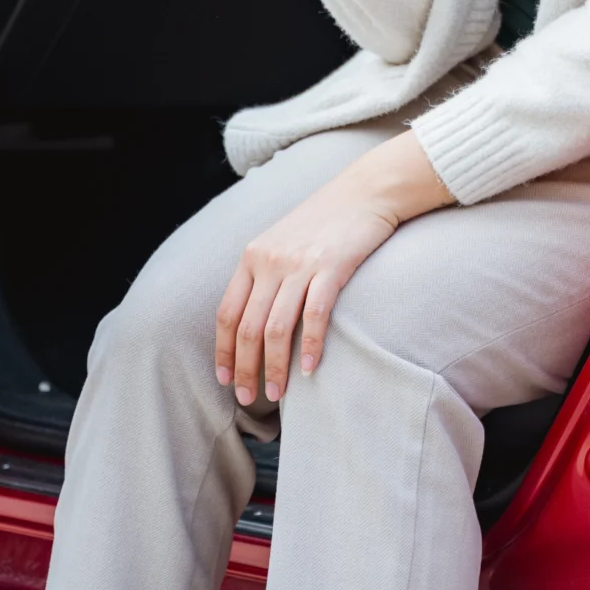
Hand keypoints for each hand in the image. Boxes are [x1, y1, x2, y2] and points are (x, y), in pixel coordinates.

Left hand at [214, 132, 452, 405]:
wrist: (365, 191)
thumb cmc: (326, 221)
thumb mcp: (283, 242)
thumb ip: (265, 274)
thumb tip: (255, 319)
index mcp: (252, 257)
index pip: (226, 314)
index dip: (224, 351)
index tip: (225, 379)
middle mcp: (269, 261)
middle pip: (247, 328)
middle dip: (245, 369)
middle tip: (249, 399)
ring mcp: (299, 264)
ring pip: (275, 329)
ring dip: (274, 368)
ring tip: (276, 393)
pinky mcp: (330, 267)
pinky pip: (314, 316)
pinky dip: (309, 347)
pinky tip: (310, 370)